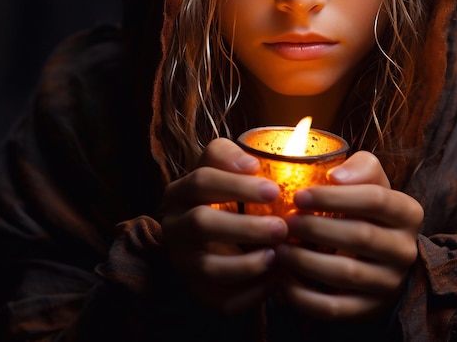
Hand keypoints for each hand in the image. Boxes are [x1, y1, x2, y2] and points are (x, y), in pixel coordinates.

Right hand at [161, 137, 287, 313]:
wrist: (215, 229)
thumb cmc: (225, 191)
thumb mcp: (223, 165)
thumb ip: (229, 155)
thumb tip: (250, 165)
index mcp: (180, 192)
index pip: (201, 182)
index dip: (237, 185)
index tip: (273, 190)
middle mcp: (175, 226)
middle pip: (202, 224)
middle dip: (245, 227)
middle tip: (281, 228)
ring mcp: (183, 261)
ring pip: (208, 268)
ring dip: (248, 264)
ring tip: (278, 256)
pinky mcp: (197, 290)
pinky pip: (221, 300)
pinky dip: (251, 294)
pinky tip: (275, 279)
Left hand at [275, 150, 422, 320]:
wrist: (379, 254)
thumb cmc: (366, 207)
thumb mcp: (371, 179)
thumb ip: (360, 168)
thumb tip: (335, 177)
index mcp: (408, 213)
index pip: (375, 199)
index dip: (334, 197)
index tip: (299, 195)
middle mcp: (405, 249)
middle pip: (360, 235)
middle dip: (316, 227)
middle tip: (285, 223)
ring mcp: (389, 283)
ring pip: (346, 273)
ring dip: (306, 261)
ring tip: (280, 248)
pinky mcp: (369, 310)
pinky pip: (335, 308)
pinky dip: (305, 296)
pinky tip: (284, 279)